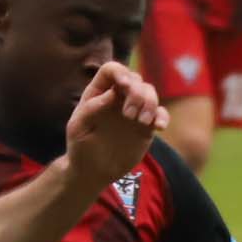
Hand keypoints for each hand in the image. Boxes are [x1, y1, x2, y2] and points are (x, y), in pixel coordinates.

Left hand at [63, 60, 165, 189]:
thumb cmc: (80, 146)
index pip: (112, 70)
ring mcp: (134, 109)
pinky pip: (160, 114)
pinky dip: (162, 117)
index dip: (120, 73)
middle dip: (136, 92)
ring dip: (150, 103)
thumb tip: (114, 93)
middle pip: (135, 79)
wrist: (92, 171)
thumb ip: (92, 108)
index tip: (123, 85)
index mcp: (99, 91)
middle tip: (129, 115)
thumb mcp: (78, 128)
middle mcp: (119, 96)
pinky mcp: (146, 125)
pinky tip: (159, 127)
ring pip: (150, 92)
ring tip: (141, 122)